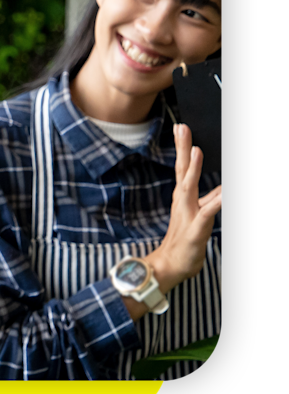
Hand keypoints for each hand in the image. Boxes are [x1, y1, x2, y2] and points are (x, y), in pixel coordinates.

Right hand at [145, 123, 221, 292]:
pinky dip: (216, 200)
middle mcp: (183, 202)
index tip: (181, 129)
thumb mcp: (200, 215)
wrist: (171, 265)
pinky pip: (208, 212)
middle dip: (183, 148)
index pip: (183, 167)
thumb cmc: (185, 240)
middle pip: (182, 170)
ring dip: (193, 169)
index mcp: (183, 197)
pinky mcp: (195, 228)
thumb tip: (221, 188)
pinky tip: (223, 193)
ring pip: (189, 187)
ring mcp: (188, 214)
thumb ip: (211, 199)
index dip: (183, 148)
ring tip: (196, 151)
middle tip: (182, 129)